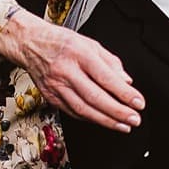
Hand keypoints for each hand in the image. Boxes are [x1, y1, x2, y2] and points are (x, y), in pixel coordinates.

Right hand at [0, 11, 143, 130]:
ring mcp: (56, 86)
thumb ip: (111, 62)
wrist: (30, 43)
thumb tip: (126, 82)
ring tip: (123, 126)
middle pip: (95, 97)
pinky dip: (90, 118)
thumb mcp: (90, 43)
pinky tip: (103, 121)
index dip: (124, 93)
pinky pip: (73, 112)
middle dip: (117, 112)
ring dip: (106, 120)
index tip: (138, 103)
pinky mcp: (50, 96)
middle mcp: (66, 71)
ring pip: (83, 109)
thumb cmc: (61, 42)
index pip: (105, 77)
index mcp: (79, 54)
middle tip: (134, 119)